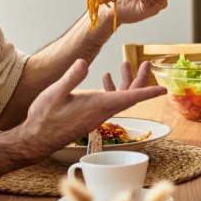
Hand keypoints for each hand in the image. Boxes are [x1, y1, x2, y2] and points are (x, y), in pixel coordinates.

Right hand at [16, 59, 164, 158]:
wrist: (37, 138)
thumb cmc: (44, 117)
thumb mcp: (55, 93)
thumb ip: (71, 78)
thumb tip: (85, 62)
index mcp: (97, 105)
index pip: (129, 98)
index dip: (147, 93)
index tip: (163, 90)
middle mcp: (102, 111)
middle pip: (130, 96)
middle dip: (141, 79)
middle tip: (147, 64)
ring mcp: (98, 114)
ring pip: (120, 98)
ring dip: (126, 81)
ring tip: (126, 63)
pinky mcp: (92, 115)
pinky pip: (110, 102)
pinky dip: (112, 88)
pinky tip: (105, 77)